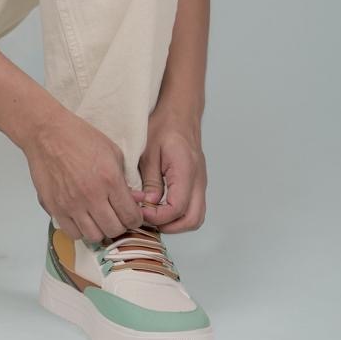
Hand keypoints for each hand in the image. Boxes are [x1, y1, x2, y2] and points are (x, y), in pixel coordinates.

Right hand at [22, 109, 144, 241]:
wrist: (47, 133)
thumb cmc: (80, 137)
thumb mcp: (112, 152)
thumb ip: (126, 179)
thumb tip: (136, 200)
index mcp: (110, 180)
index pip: (131, 216)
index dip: (135, 218)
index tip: (132, 214)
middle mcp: (91, 196)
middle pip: (114, 230)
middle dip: (120, 225)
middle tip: (116, 215)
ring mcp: (72, 204)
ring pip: (94, 236)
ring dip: (100, 229)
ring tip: (98, 218)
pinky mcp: (55, 207)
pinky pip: (73, 233)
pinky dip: (80, 229)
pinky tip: (82, 218)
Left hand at [131, 106, 206, 233]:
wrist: (180, 113)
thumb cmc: (163, 126)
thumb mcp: (149, 151)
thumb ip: (150, 180)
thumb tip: (149, 204)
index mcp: (186, 171)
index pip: (177, 208)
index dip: (158, 217)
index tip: (140, 212)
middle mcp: (198, 181)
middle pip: (193, 219)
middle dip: (170, 226)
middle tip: (148, 220)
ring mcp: (200, 183)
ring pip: (196, 216)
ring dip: (175, 223)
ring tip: (153, 216)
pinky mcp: (197, 183)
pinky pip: (193, 207)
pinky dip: (179, 214)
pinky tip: (160, 207)